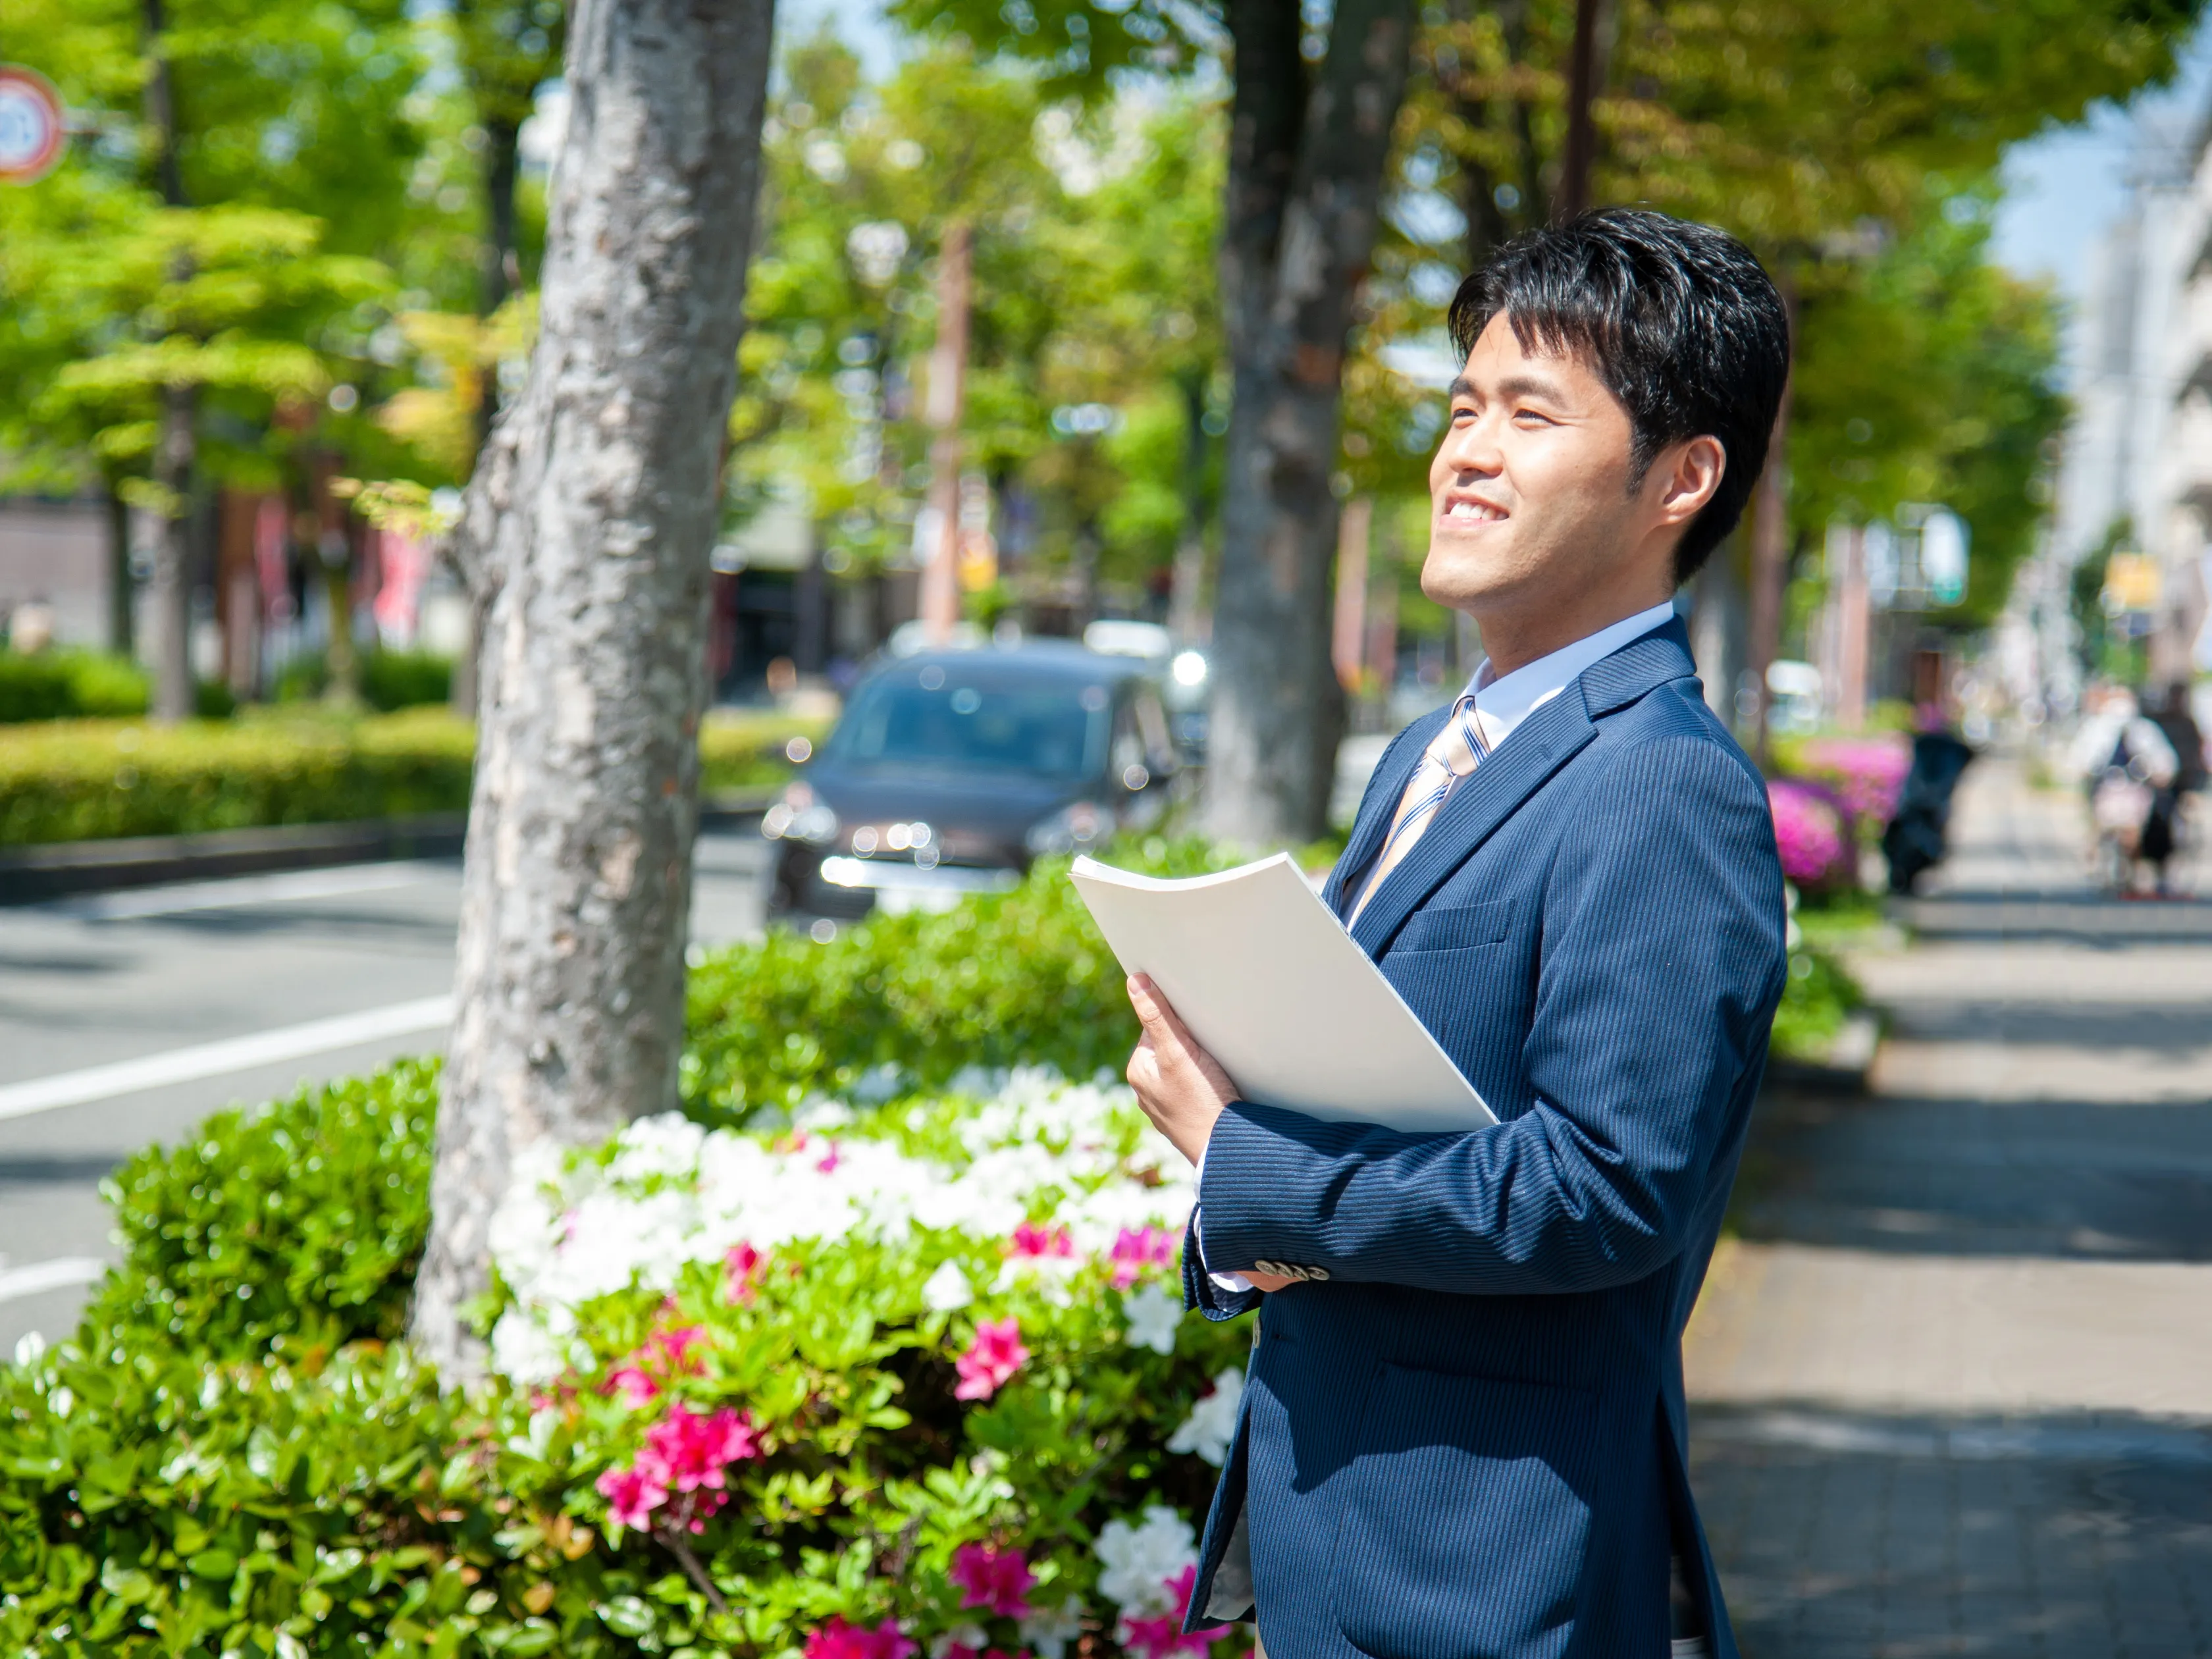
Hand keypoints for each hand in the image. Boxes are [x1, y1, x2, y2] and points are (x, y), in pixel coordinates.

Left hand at [1124, 974, 1235, 1164]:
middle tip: (1210, 1053)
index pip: (1155, 1027)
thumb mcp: (1179, 1053)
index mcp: (1138, 1070)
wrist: (1227, 1150)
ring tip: (1215, 1074)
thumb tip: (1135, 982)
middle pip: (1168, 1047)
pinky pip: (1190, 1088)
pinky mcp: (1184, 1117)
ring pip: (1180, 1068)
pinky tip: (1216, 1090)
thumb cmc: (1204, 1101)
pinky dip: (1203, 1084)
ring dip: (1197, 1064)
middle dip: (1188, 1044)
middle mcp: (1145, 1089)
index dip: (1179, 1024)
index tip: (1197, 1032)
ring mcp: (1164, 1106)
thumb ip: (1157, 1016)